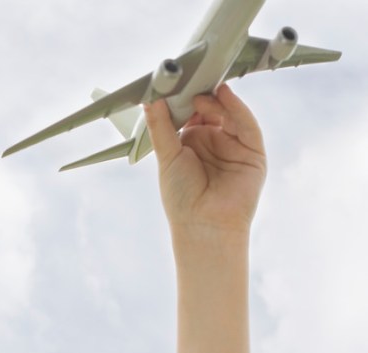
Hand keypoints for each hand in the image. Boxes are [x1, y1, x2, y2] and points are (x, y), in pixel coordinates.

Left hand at [144, 84, 266, 235]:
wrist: (203, 226)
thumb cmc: (182, 199)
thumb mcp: (167, 156)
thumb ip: (161, 126)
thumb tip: (150, 98)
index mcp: (192, 144)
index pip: (192, 112)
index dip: (185, 97)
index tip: (175, 80)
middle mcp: (214, 143)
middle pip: (213, 109)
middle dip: (203, 93)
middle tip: (192, 75)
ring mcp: (234, 147)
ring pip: (230, 113)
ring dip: (217, 100)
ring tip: (202, 90)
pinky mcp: (253, 153)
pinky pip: (247, 125)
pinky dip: (237, 108)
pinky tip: (223, 95)